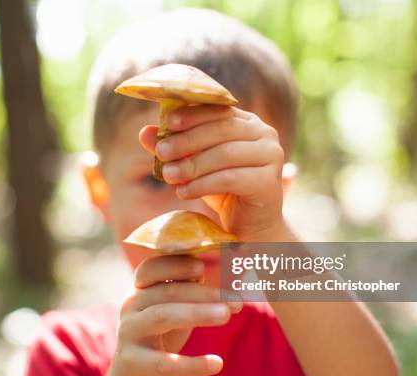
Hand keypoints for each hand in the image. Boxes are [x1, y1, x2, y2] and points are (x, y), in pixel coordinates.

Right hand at [94, 255, 241, 375]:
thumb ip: (190, 291)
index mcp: (140, 289)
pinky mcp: (133, 363)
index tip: (202, 268)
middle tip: (234, 300)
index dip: (175, 265)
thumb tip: (229, 277)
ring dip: (198, 313)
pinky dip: (193, 364)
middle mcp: (130, 306)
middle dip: (202, 293)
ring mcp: (129, 333)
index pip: (151, 268)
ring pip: (163, 317)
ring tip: (227, 316)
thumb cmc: (160, 334)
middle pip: (166, 292)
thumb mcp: (172, 309)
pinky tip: (217, 364)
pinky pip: (165, 362)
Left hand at [139, 105, 286, 240]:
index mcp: (248, 122)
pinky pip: (231, 179)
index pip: (219, 110)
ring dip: (193, 165)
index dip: (193, 114)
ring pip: (225, 154)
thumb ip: (175, 147)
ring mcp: (271, 156)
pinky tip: (183, 192)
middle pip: (222, 129)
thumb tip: (145, 132)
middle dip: (188, 140)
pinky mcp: (269, 182)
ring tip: (168, 176)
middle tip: (161, 152)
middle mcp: (264, 133)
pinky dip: (203, 185)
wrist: (251, 225)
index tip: (168, 122)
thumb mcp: (196, 165)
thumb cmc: (223, 190)